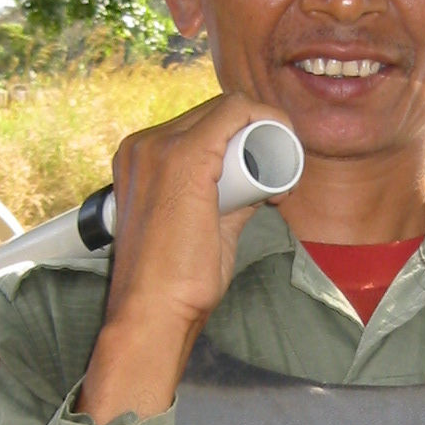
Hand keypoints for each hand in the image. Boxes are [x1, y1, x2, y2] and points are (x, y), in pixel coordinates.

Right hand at [76, 94, 292, 423]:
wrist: (151, 314)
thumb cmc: (172, 286)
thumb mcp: (203, 231)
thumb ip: (227, 206)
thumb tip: (258, 191)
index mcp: (139, 159)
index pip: (200, 126)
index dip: (241, 143)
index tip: (269, 177)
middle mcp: (143, 146)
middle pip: (216, 115)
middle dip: (256, 137)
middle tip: (281, 177)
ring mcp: (160, 148)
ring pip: (229, 110)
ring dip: (266, 133)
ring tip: (282, 176)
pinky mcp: (183, 158)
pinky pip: (236, 111)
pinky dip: (269, 121)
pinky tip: (285, 146)